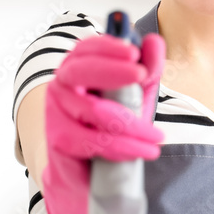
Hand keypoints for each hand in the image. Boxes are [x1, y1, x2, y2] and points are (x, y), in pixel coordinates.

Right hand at [41, 32, 165, 213]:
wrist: (89, 172)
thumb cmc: (111, 127)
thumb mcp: (135, 95)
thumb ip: (147, 69)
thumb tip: (154, 41)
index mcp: (78, 68)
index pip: (86, 48)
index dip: (107, 46)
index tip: (133, 51)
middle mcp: (61, 86)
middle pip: (80, 71)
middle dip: (113, 71)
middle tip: (142, 74)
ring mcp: (56, 113)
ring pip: (94, 112)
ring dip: (131, 124)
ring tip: (157, 137)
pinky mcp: (59, 140)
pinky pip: (91, 141)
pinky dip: (120, 146)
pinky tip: (140, 150)